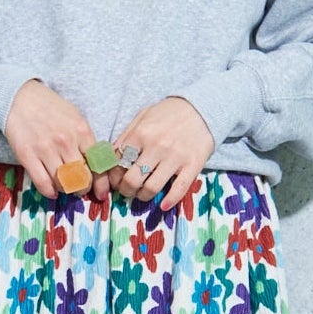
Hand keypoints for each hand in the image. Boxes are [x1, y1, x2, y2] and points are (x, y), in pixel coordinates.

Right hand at [1, 78, 101, 199]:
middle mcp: (65, 141)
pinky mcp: (27, 156)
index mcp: (82, 131)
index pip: (98, 164)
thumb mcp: (75, 118)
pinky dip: (50, 191)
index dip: (101, 183)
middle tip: (80, 189)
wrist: (20, 98)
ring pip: (63, 183)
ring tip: (65, 187)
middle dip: (83, 188)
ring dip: (66, 190)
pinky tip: (52, 190)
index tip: (101, 192)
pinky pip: (43, 183)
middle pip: (82, 177)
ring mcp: (45, 149)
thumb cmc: (50, 109)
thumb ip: (85, 141)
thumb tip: (95, 166)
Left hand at [93, 96, 214, 207]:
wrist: (201, 108)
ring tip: (142, 194)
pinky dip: (169, 201)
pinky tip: (164, 205)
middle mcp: (156, 147)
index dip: (113, 177)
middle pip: (132, 180)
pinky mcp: (192, 165)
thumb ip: (126, 135)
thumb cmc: (168, 113)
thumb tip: (111, 157)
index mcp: (141, 134)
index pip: (118, 163)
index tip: (116, 181)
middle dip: (125, 190)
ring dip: (143, 196)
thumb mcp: (143, 117)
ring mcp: (175, 157)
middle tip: (127, 191)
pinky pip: (179, 189)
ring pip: (151, 188)